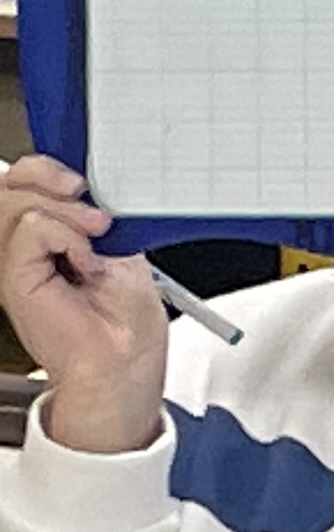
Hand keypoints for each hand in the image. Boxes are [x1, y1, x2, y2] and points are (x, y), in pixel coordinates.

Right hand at [0, 156, 168, 454]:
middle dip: (50, 178)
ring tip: (96, 236)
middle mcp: (23, 247)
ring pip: (14, 202)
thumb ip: (90, 217)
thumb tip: (87, 186)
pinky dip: (66, 236)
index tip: (83, 180)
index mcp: (46, 236)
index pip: (20, 181)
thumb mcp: (116, 250)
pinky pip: (30, 230)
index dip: (44, 168)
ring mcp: (16, 262)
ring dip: (65, 210)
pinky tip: (84, 261)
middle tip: (93, 208)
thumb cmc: (124, 321)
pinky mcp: (15, 278)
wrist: (124, 362)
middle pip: (7, 184)